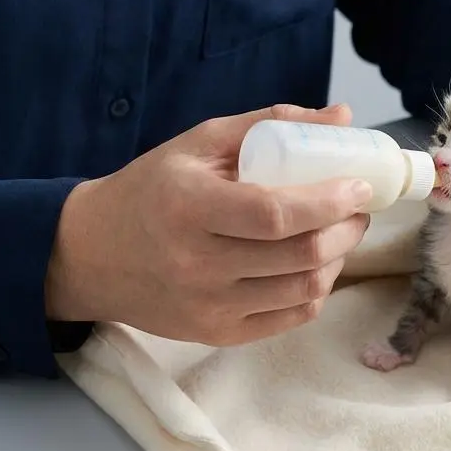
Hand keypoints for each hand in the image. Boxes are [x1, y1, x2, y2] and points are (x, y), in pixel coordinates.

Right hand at [45, 103, 373, 344]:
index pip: (276, 214)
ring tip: (341, 234)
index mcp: (190, 206)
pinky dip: (316, 290)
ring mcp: (208, 305)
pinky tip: (316, 266)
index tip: (359, 186)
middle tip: (357, 209)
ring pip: (304, 290)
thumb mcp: (199, 143)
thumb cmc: (152, 190)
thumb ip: (270, 125)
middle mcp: (197, 263)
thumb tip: (340, 116)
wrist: (91, 255)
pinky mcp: (216, 334)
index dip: (329, 202)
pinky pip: (290, 318)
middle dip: (347, 229)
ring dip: (339, 259)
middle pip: (301, 255)